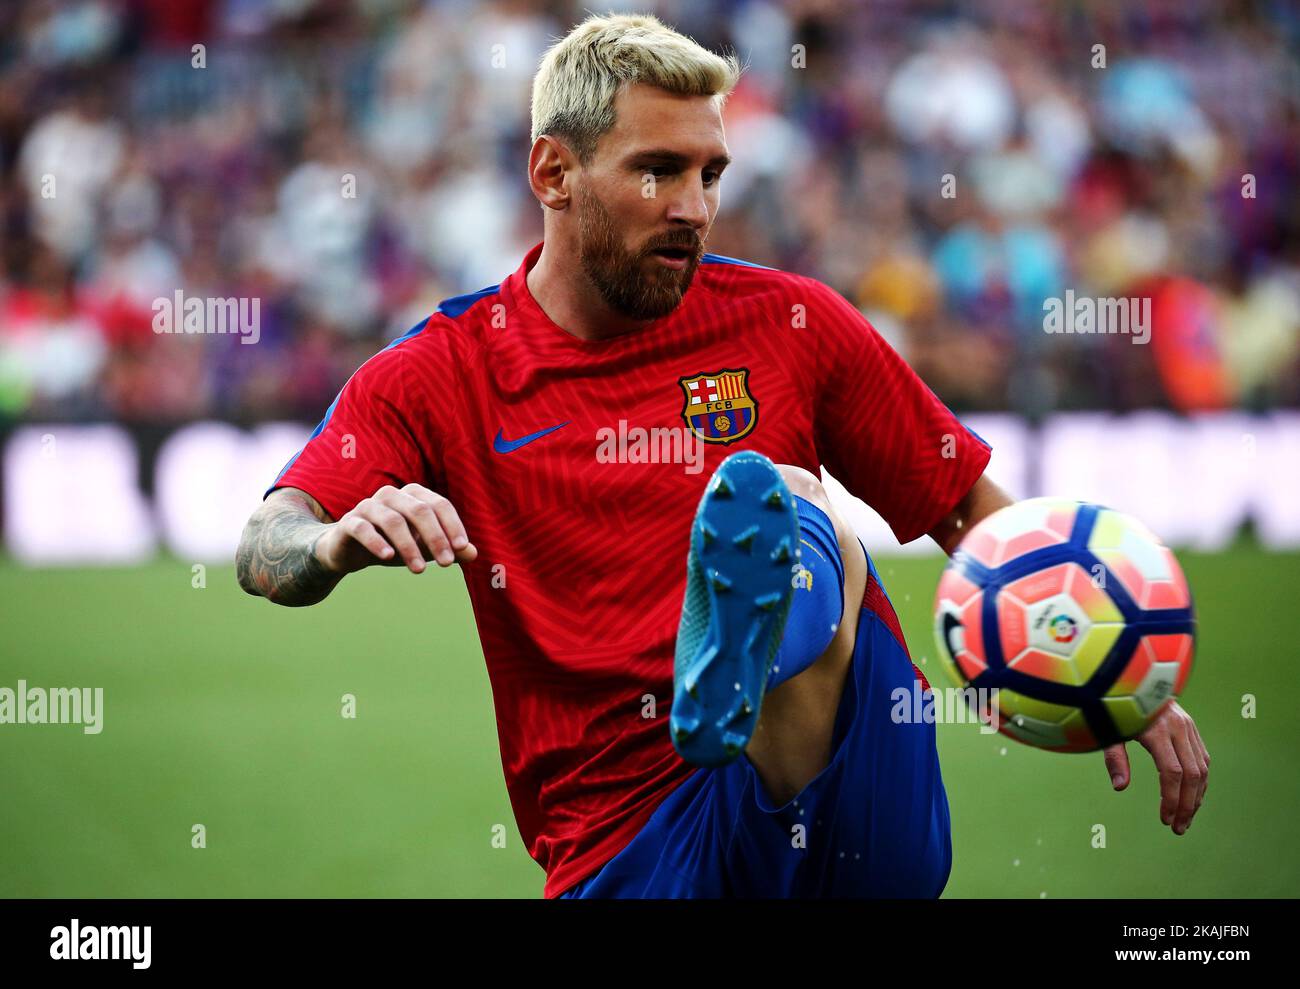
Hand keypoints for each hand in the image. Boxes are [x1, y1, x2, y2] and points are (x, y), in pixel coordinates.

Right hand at [315, 483, 477, 575]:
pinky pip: (363, 528)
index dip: (453, 525)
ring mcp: (369, 506)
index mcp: (413, 496)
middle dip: (436, 537)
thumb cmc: (393, 545)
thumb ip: (448, 549)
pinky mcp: (349, 522)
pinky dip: (376, 541)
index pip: (439, 505)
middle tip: (446, 563)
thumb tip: (475, 554)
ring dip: (409, 546)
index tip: (462, 549)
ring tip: (420, 571)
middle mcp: (392, 495)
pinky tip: (388, 557)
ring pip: (393, 521)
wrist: (349, 551)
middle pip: (419, 510)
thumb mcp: (423, 549)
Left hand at [1102, 701, 1208, 834]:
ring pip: (1201, 769)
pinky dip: (1199, 782)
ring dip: (1196, 797)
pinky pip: (1202, 759)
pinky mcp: (1191, 727)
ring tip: (1185, 820)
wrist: (1133, 676)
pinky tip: (1192, 798)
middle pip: (1191, 775)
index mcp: (1156, 729)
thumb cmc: (1114, 705)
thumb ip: (1114, 757)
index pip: (1171, 772)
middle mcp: (1178, 727)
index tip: (1164, 819)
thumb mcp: (1108, 729)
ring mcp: (1187, 726)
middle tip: (1177, 828)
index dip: (1170, 798)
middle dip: (1186, 805)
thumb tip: (1120, 787)